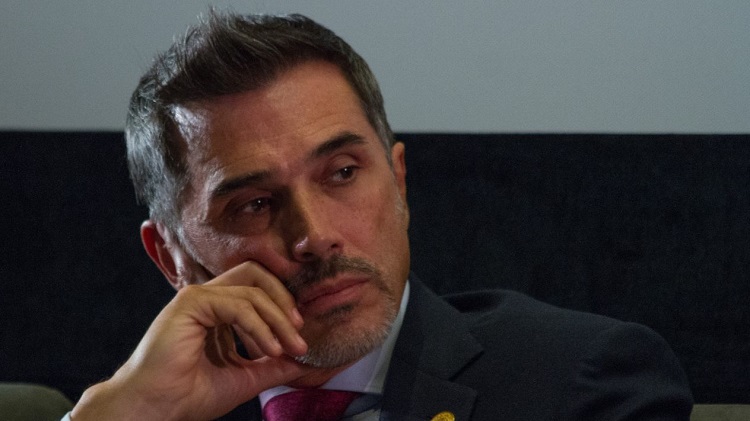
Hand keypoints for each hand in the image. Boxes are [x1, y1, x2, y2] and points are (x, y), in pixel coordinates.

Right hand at [71, 262, 312, 420]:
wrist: (155, 409)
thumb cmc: (189, 395)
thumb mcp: (245, 378)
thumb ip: (274, 366)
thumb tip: (306, 361)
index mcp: (217, 310)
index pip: (258, 288)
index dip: (283, 305)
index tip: (300, 336)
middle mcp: (207, 298)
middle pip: (257, 275)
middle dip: (284, 301)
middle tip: (299, 332)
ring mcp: (197, 297)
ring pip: (252, 290)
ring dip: (277, 319)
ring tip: (289, 347)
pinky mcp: (191, 303)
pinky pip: (238, 305)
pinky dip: (260, 326)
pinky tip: (270, 349)